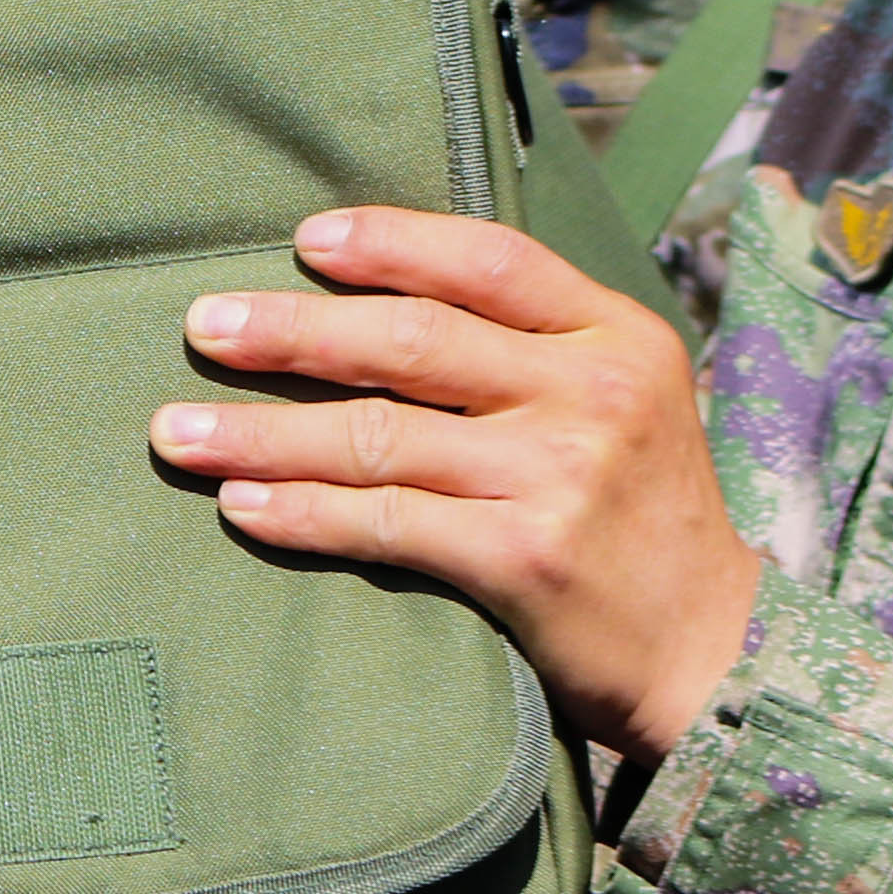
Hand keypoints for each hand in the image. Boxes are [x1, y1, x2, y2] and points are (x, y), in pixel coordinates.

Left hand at [156, 209, 766, 763]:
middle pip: (413, 340)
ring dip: (261, 433)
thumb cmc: (644, 515)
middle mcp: (592, 391)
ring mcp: (559, 476)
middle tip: (203, 326)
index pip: (488, 259)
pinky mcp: (524, 560)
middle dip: (291, 330)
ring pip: (379, 436)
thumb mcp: (628, 395)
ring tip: (178, 433)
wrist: (714, 651)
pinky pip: (385, 523)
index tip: (303, 242)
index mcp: (617, 331)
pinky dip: (302, 514)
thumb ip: (537, 341)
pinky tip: (242, 507)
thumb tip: (389, 291)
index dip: (390, 243)